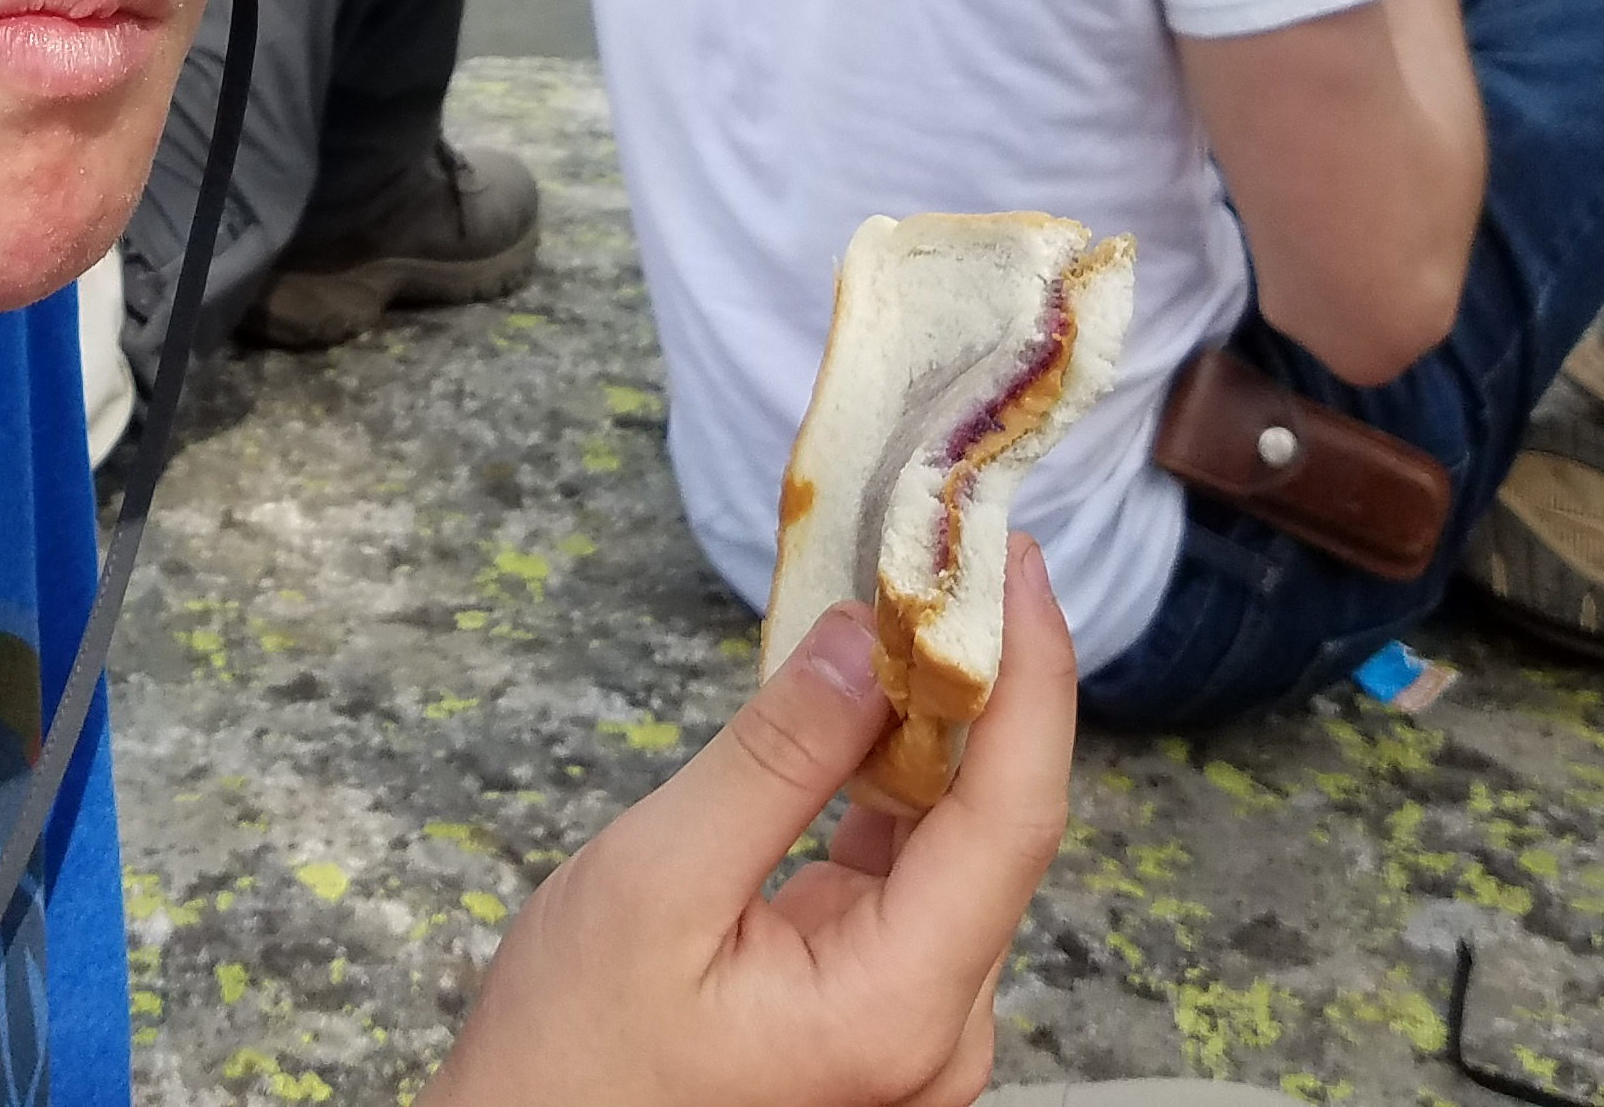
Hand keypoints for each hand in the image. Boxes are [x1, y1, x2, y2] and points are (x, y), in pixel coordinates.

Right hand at [423, 542, 1075, 1106]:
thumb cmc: (573, 1059)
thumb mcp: (655, 884)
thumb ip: (774, 760)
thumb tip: (866, 639)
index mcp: (898, 1010)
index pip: (1014, 818)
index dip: (1031, 677)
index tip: (1019, 560)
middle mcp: (938, 1030)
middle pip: (1000, 827)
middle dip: (983, 678)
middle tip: (949, 548)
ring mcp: (914, 1024)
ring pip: (958, 842)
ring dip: (937, 721)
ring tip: (904, 601)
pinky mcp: (879, 1005)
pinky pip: (912, 872)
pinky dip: (894, 780)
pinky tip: (869, 698)